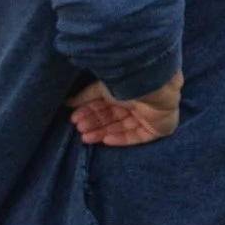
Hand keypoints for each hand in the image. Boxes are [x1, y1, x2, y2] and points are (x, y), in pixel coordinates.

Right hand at [67, 73, 182, 145]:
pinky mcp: (157, 129)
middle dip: (95, 124)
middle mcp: (137, 103)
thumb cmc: (126, 84)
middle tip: (79, 129)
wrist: (153, 89)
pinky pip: (137, 136)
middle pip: (113, 117)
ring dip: (103, 132)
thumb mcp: (101, 90)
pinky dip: (121, 138)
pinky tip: (105, 140)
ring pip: (122, 128)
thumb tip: (67, 102)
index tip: (74, 119)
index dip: (90, 112)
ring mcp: (148, 117)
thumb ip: (85, 97)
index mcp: (126, 92)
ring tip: (85, 137)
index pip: (106, 105)